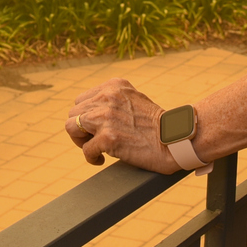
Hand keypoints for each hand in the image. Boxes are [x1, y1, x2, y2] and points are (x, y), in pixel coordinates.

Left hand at [64, 78, 181, 172]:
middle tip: (93, 141)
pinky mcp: (107, 137)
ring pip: (72, 127)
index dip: (86, 116)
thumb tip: (90, 113)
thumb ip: (113, 100)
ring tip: (95, 149)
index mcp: (114, 86)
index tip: (95, 128)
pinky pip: (86, 150)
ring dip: (81, 141)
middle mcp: (107, 97)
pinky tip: (102, 160)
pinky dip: (92, 158)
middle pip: (74, 112)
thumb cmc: (157, 125)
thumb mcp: (133, 99)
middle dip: (81, 129)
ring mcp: (106, 117)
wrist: (175, 139)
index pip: (82, 100)